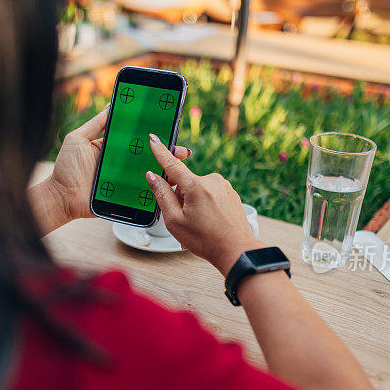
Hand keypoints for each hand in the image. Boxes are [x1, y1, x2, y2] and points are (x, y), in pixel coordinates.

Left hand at [30, 106, 191, 233]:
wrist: (60, 197)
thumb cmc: (66, 168)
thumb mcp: (78, 139)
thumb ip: (95, 123)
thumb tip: (112, 105)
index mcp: (114, 148)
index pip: (138, 139)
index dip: (153, 135)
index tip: (169, 128)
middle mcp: (122, 164)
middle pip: (149, 157)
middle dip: (168, 154)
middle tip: (182, 151)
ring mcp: (125, 181)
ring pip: (150, 174)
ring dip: (166, 172)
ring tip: (179, 168)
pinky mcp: (124, 197)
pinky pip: (143, 193)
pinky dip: (156, 190)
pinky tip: (168, 186)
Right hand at [146, 134, 261, 273]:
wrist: (236, 250)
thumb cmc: (206, 240)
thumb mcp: (174, 220)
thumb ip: (162, 195)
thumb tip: (153, 176)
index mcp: (195, 185)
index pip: (172, 164)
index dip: (160, 152)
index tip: (153, 139)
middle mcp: (211, 180)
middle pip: (184, 182)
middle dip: (179, 197)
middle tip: (183, 219)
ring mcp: (223, 186)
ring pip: (196, 190)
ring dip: (192, 204)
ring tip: (197, 225)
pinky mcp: (230, 193)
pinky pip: (209, 194)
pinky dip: (204, 206)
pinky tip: (207, 223)